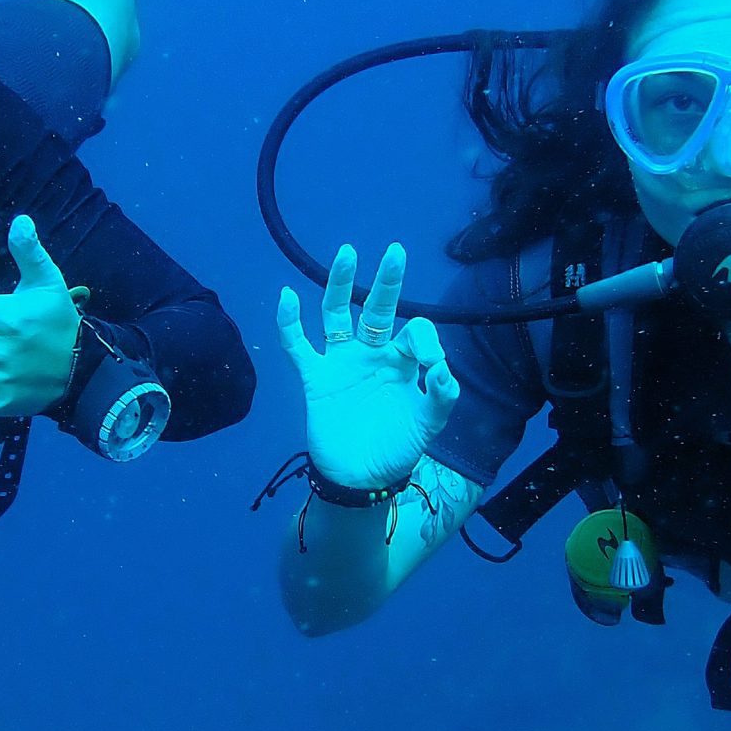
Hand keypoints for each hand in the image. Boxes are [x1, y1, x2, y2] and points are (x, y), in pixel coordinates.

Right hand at [273, 242, 459, 490]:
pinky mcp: (316, 378)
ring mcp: (342, 362)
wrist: (360, 478)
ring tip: (347, 253)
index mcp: (403, 362)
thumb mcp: (429, 424)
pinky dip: (290, 322)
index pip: (414, 332)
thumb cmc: (397, 448)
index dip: (424, 338)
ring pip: (337, 314)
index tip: (431, 362)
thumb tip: (442, 368)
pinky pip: (298, 345)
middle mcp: (373, 354)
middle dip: (387, 281)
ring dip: (340, 285)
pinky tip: (288, 296)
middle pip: (378, 309)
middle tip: (396, 251)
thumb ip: (441, 396)